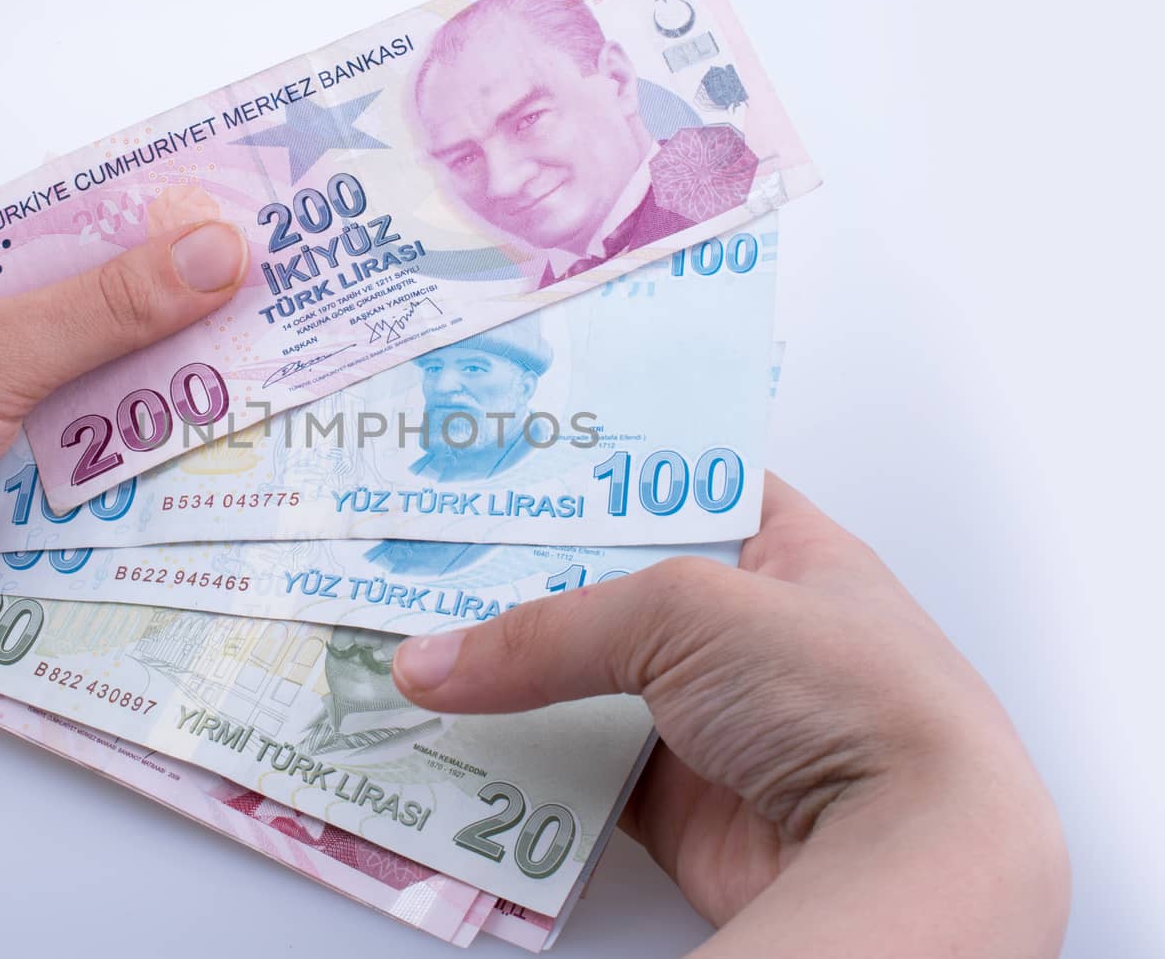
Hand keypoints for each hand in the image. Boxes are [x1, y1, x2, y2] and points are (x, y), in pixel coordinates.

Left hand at [0, 185, 246, 676]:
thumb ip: (107, 308)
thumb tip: (221, 248)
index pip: (90, 211)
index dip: (181, 226)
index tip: (280, 240)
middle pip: (98, 297)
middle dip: (181, 324)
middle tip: (294, 335)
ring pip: (85, 375)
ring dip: (149, 400)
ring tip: (264, 408)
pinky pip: (60, 438)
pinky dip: (108, 454)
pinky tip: (184, 472)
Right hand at [392, 475, 1068, 957]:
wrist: (897, 855)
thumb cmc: (841, 695)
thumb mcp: (686, 612)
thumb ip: (551, 629)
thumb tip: (434, 661)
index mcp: (782, 552)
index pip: (679, 487)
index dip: (601, 473)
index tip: (511, 462)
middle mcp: (747, 633)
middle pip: (612, 590)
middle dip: (528, 581)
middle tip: (432, 557)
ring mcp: (710, 720)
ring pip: (586, 684)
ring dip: (514, 676)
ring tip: (419, 641)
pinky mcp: (676, 800)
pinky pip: (577, 770)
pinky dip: (522, 761)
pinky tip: (457, 735)